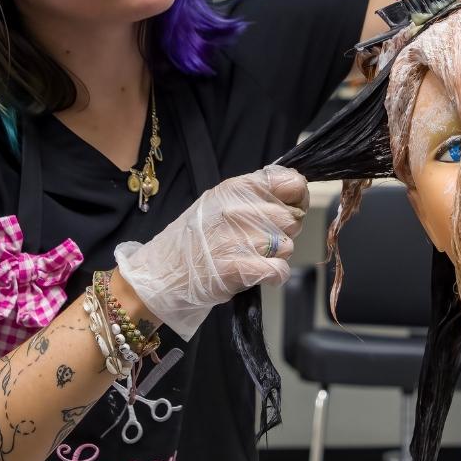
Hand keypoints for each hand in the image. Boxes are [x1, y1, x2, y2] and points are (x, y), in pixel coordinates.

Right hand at [113, 165, 309, 339]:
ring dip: (275, 256)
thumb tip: (294, 192)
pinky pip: (280, 270)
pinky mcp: (240, 267)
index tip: (290, 209)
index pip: (292, 183)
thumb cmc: (193, 239)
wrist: (162, 272)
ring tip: (250, 257)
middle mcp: (240, 209)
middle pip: (292, 220)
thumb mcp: (218, 201)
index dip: (297, 199)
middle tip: (258, 242)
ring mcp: (240, 238)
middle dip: (282, 233)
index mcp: (237, 188)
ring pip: (287, 246)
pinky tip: (257, 273)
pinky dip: (273, 276)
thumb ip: (253, 195)